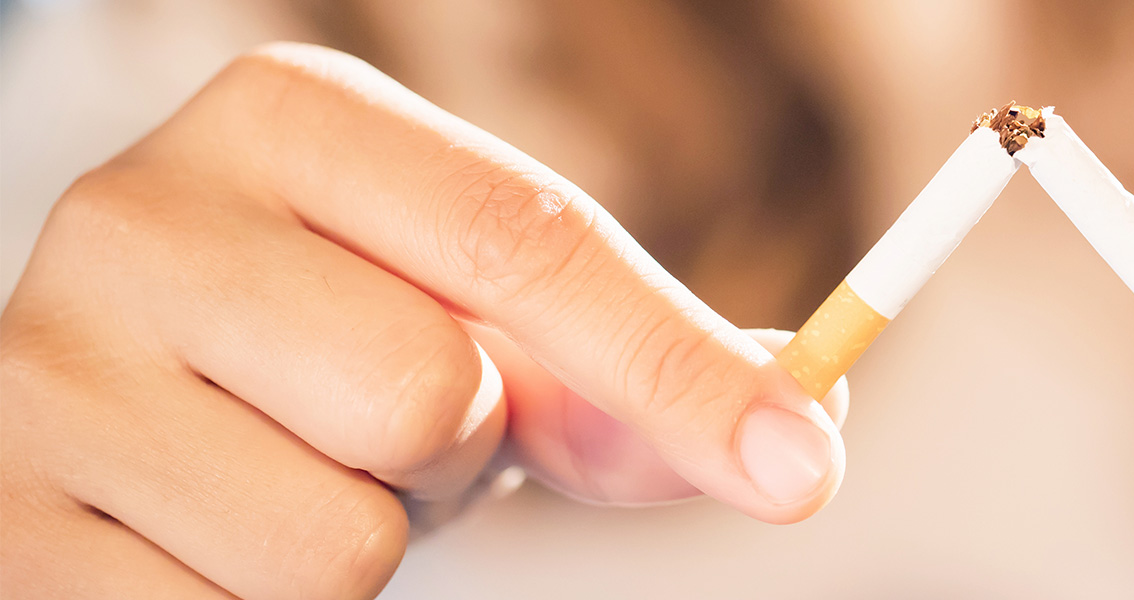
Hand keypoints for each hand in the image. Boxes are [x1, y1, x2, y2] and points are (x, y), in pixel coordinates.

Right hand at [0, 43, 842, 598]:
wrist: (135, 428)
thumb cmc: (337, 366)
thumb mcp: (492, 336)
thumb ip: (643, 369)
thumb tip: (806, 431)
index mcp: (287, 118)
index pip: (523, 237)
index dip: (673, 364)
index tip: (798, 469)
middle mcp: (139, 214)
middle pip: (425, 393)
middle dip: (454, 453)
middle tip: (382, 432)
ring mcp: (41, 373)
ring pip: (336, 545)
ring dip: (363, 548)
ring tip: (288, 482)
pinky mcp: (4, 529)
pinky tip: (205, 547)